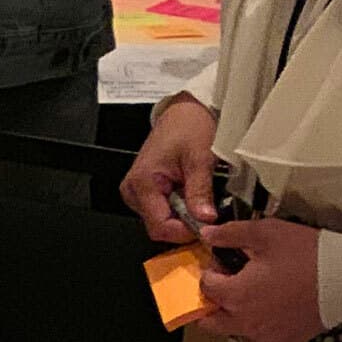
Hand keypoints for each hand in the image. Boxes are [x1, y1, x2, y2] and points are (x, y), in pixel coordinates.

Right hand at [121, 96, 219, 243]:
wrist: (184, 111)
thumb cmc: (189, 125)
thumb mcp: (200, 158)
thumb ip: (200, 192)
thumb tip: (205, 219)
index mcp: (142, 182)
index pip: (160, 226)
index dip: (184, 231)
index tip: (206, 226)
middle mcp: (134, 191)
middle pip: (159, 227)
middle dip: (185, 224)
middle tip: (207, 211)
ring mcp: (138, 193)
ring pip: (161, 221)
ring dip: (183, 217)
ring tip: (198, 198)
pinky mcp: (145, 192)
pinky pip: (161, 211)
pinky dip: (179, 209)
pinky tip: (190, 196)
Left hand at [197, 220, 326, 341]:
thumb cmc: (306, 253)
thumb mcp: (267, 233)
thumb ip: (232, 234)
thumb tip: (206, 234)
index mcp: (235, 295)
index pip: (205, 287)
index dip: (211, 272)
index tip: (224, 262)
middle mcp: (243, 323)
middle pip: (209, 321)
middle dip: (211, 303)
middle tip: (227, 285)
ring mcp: (262, 338)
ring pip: (232, 332)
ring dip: (232, 317)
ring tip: (252, 296)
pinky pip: (257, 341)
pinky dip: (256, 329)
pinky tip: (270, 310)